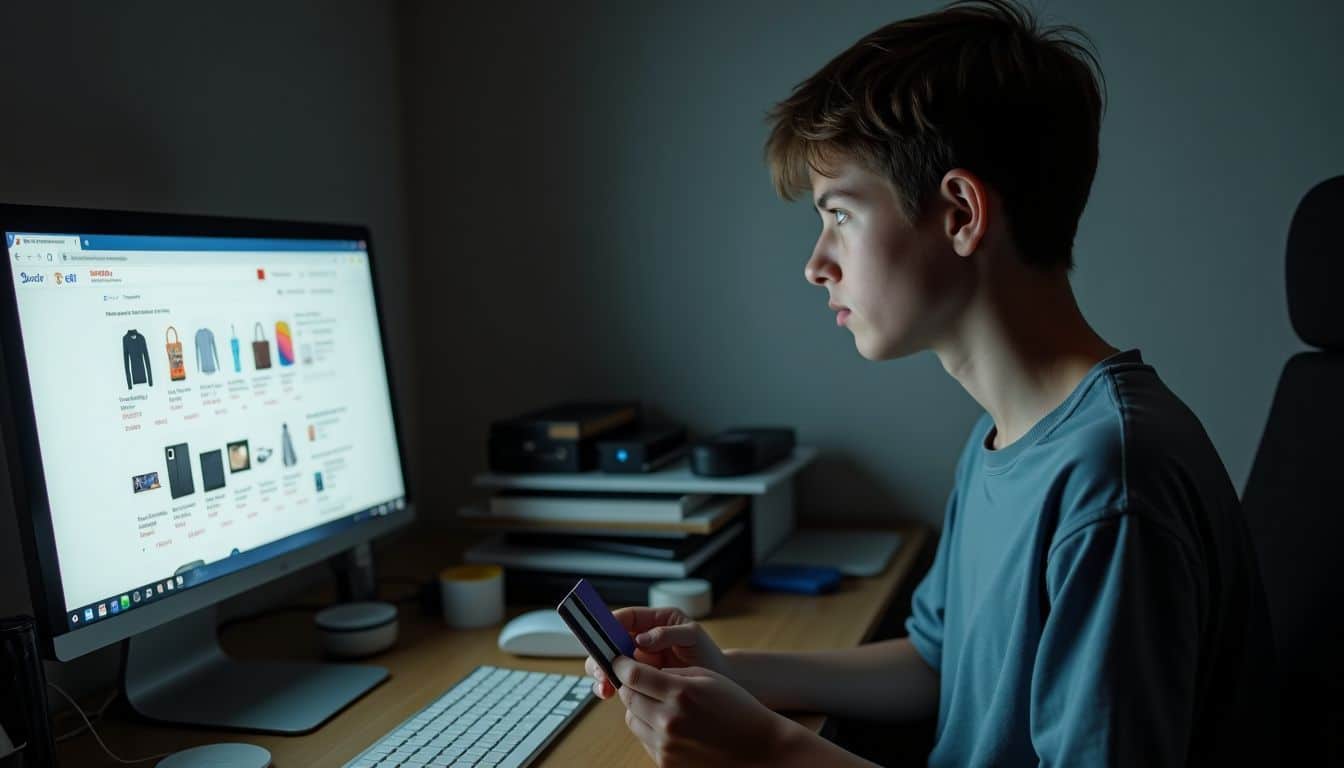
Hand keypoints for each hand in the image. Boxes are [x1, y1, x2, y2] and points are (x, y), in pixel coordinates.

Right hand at [585, 606, 727, 698]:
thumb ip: (668, 633)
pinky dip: (610, 684)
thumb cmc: (708, 654)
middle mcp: (642, 638)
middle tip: (600, 666)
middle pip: (611, 640)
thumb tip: (641, 638)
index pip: (626, 617)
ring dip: (602, 671)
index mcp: (655, 620)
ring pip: (610, 661)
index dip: (609, 623)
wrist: (719, 681)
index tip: (599, 633)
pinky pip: (618, 678)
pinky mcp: (639, 678)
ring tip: (604, 684)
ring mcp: (639, 659)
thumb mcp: (692, 637)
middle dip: (601, 652)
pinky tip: (608, 693)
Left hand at [613, 657, 801, 767]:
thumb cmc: (736, 708)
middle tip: (640, 680)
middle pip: (628, 697)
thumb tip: (641, 672)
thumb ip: (671, 674)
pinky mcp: (666, 764)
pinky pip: (644, 740)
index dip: (621, 664)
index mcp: (680, 693)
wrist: (759, 749)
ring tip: (660, 704)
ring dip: (638, 708)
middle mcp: (668, 721)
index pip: (632, 675)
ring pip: (632, 719)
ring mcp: (666, 746)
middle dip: (631, 685)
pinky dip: (650, 729)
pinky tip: (671, 724)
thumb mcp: (707, 678)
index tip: (619, 660)